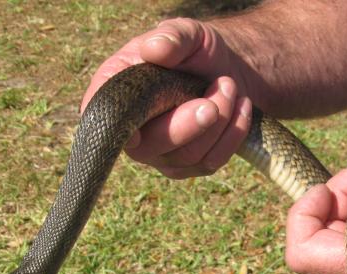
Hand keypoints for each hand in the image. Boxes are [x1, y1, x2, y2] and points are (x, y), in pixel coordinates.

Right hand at [80, 18, 253, 177]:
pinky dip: (233, 134)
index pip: (104, 120)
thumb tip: (155, 50)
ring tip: (230, 85)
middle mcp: (131, 132)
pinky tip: (242, 106)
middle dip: (189, 123)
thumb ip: (172, 37)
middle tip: (219, 91)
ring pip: (188, 155)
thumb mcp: (188, 33)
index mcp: (116, 94)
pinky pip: (210, 162)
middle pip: (152, 146)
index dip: (118, 131)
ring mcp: (159, 155)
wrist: (226, 72)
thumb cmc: (196, 52)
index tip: (137, 133)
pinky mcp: (187, 167)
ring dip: (220, 120)